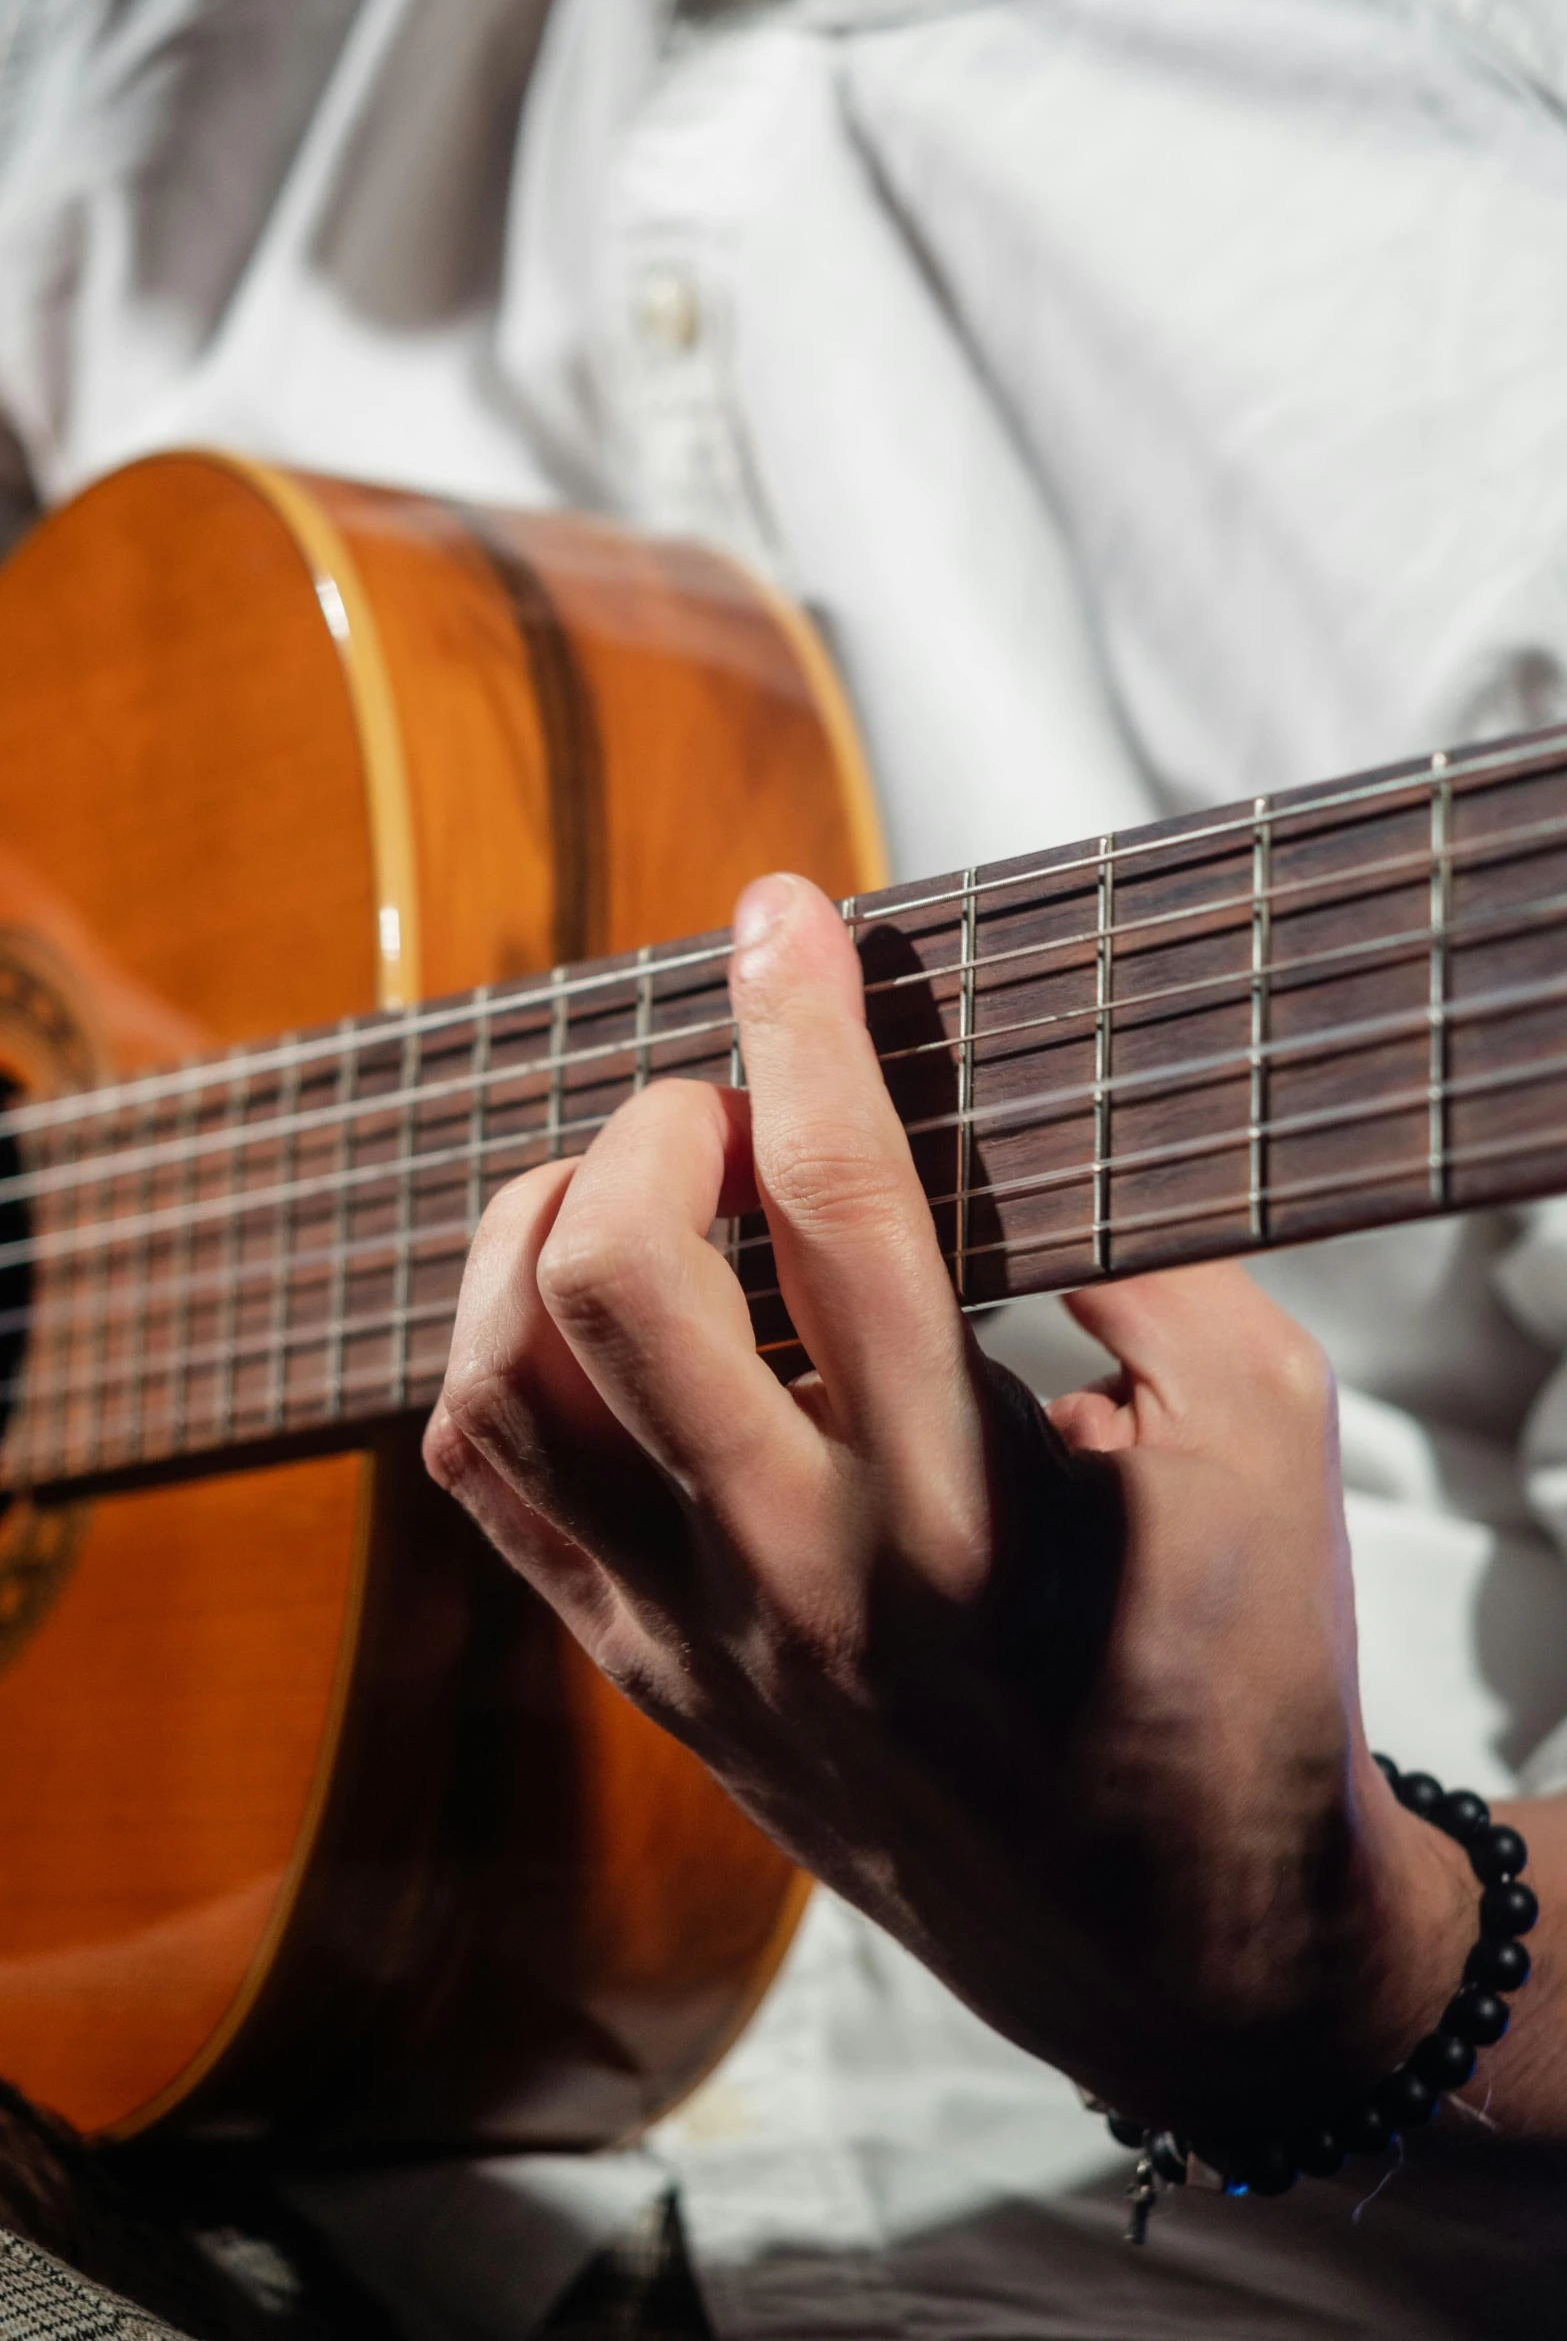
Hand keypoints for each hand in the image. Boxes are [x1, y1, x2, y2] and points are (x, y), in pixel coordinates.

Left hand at [425, 873, 1486, 2140]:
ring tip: (645, 1192)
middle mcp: (796, 1574)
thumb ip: (1137, 1248)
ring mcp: (695, 1639)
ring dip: (540, 1229)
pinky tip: (597, 1314)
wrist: (1170, 1938)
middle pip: (608, 1276)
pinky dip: (504, 1354)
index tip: (789, 912)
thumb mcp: (1266, 1426)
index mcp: (965, 1507)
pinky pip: (495, 1492)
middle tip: (738, 1111)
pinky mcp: (650, 1680)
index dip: (800, 1022)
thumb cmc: (1242, 1674)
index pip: (835, 1201)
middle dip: (656, 1120)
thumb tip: (985, 1110)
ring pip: (495, 1388)